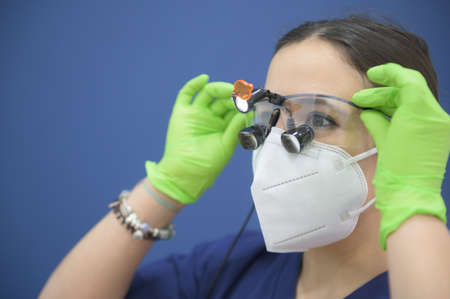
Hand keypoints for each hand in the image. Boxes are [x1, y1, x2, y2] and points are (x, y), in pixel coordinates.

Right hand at [146, 74, 252, 203]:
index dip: (243, 105)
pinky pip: (187, 94)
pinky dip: (194, 84)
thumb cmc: (207, 163)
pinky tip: (205, 79)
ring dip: (220, 89)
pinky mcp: (182, 112)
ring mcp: (197, 114)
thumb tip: (247, 111)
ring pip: (209, 94)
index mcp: (223, 126)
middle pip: (223, 100)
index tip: (252, 101)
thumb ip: (235, 127)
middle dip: (233, 96)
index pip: (235, 110)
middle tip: (243, 95)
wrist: (186, 172)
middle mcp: (211, 118)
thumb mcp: (226, 144)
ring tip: (230, 90)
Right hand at [352, 63, 449, 249]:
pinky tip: (374, 116)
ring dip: (387, 103)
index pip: (410, 81)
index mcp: (427, 114)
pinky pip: (412, 118)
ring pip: (410, 104)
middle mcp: (436, 118)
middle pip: (407, 93)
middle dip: (382, 93)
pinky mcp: (431, 137)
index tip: (372, 74)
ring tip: (364, 106)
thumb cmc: (398, 170)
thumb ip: (377, 118)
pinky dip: (394, 115)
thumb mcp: (386, 138)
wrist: (409, 195)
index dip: (389, 73)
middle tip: (360, 98)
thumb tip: (369, 110)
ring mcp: (435, 128)